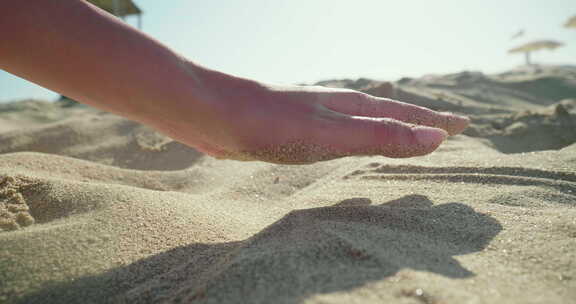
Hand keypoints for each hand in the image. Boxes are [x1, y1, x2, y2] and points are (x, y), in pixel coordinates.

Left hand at [156, 78, 468, 163]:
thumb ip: (380, 137)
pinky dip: (359, 136)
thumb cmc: (270, 123)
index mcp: (352, 107)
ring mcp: (317, 115)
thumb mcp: (331, 135)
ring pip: (366, 120)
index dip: (436, 122)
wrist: (213, 114)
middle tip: (446, 127)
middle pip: (390, 113)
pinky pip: (342, 132)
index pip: (406, 114)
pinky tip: (347, 142)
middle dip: (420, 121)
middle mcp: (338, 106)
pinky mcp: (297, 127)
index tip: (464, 126)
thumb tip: (435, 138)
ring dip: (391, 126)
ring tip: (407, 132)